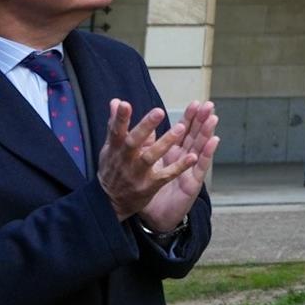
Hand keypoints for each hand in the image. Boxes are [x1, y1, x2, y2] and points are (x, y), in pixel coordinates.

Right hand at [97, 100, 196, 222]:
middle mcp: (125, 160)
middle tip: (159, 111)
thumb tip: (116, 101)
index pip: (116, 131)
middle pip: (133, 142)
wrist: (110, 203)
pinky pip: (166, 175)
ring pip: (151, 157)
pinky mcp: (149, 186)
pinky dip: (179, 167)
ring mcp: (137, 174)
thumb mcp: (110, 148)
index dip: (119, 118)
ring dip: (165, 143)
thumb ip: (115, 124)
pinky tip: (193, 157)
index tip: (124, 104)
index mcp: (115, 149)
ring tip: (180, 128)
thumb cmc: (113, 168)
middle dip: (145, 127)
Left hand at [138, 101, 218, 233]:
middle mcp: (183, 159)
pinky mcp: (192, 184)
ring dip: (207, 132)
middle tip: (208, 105)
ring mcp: (189, 171)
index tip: (195, 103)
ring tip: (213, 118)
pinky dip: (207, 154)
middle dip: (202, 120)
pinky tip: (214, 141)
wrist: (153, 218)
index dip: (190, 118)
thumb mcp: (144, 164)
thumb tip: (143, 127)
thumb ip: (146, 144)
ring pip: (199, 148)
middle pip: (194, 136)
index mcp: (172, 153)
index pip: (183, 132)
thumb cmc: (149, 190)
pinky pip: (200, 168)